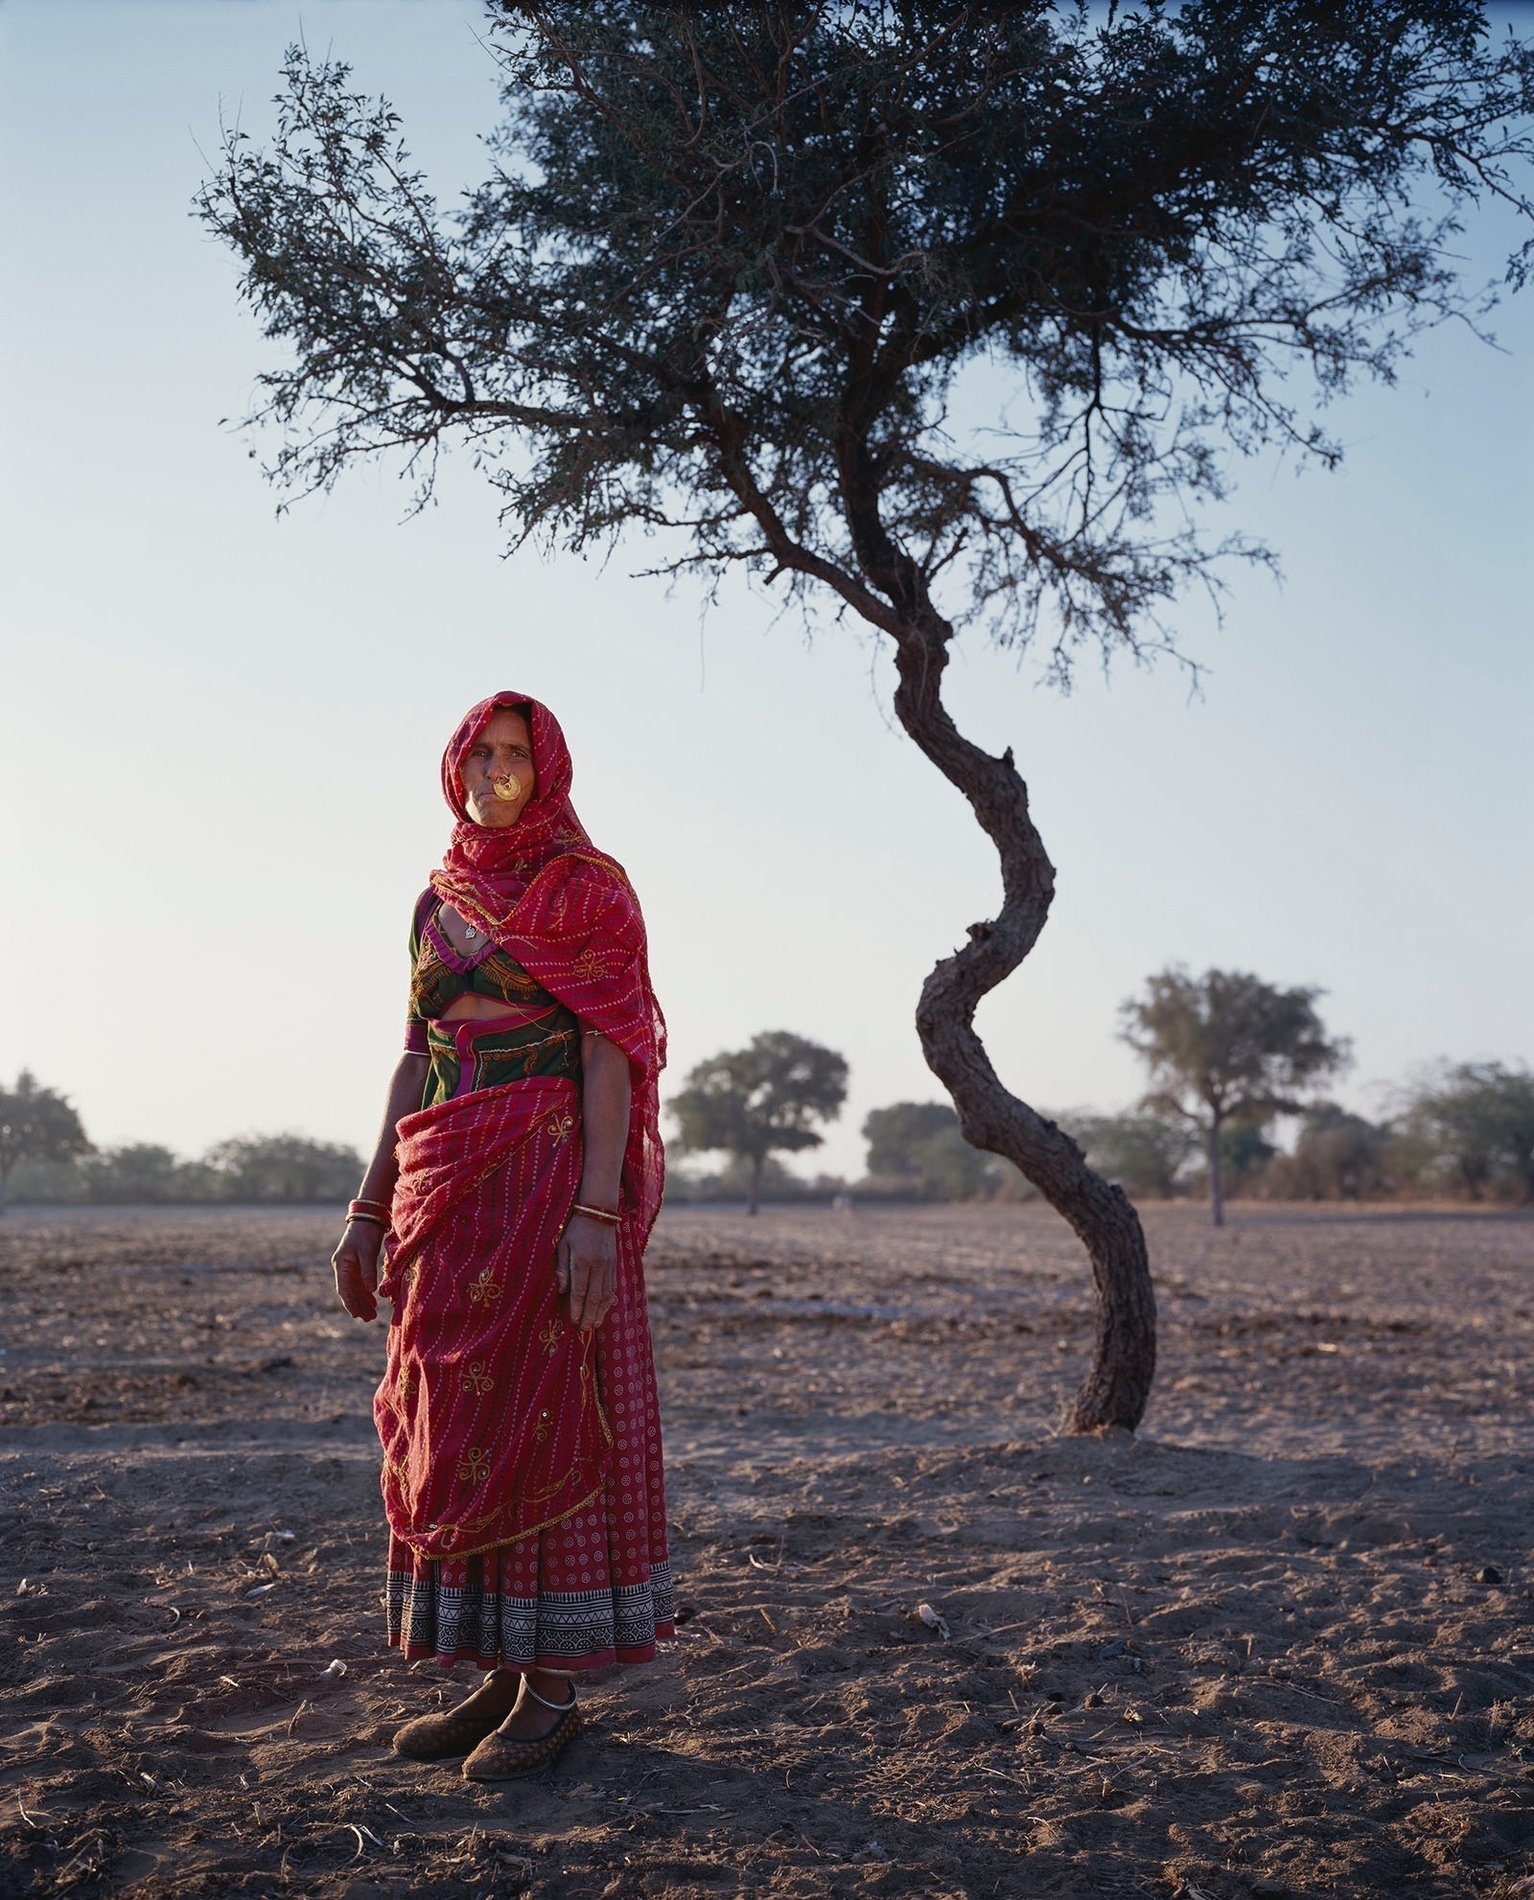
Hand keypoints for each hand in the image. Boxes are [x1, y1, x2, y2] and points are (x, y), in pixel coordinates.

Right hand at [332, 1219, 383, 1321]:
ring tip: (371, 1315)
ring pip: (354, 1288)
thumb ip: (368, 1270)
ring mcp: (348, 1266)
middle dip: (358, 1305)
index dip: (350, 1303)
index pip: (344, 1288)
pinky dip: (365, 1292)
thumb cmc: (367, 1233)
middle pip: (348, 1291)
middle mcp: (342, 1267)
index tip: (357, 1315)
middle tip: (369, 1319)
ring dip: (362, 1301)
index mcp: (341, 1264)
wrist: (367, 1217)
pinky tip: (372, 1301)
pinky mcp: (356, 1264)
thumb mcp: (368, 1251)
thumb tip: (371, 1290)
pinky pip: (359, 1282)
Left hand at [555, 1213, 616, 1331]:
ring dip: (600, 1312)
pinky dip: (608, 1301)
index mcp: (581, 1260)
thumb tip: (560, 1290)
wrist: (598, 1212)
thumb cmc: (574, 1229)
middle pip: (595, 1297)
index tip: (573, 1321)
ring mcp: (608, 1265)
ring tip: (595, 1325)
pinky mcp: (615, 1264)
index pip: (579, 1290)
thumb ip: (561, 1268)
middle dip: (589, 1315)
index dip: (577, 1308)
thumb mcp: (562, 1245)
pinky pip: (612, 1287)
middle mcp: (597, 1265)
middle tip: (584, 1329)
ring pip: (606, 1294)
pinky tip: (604, 1309)